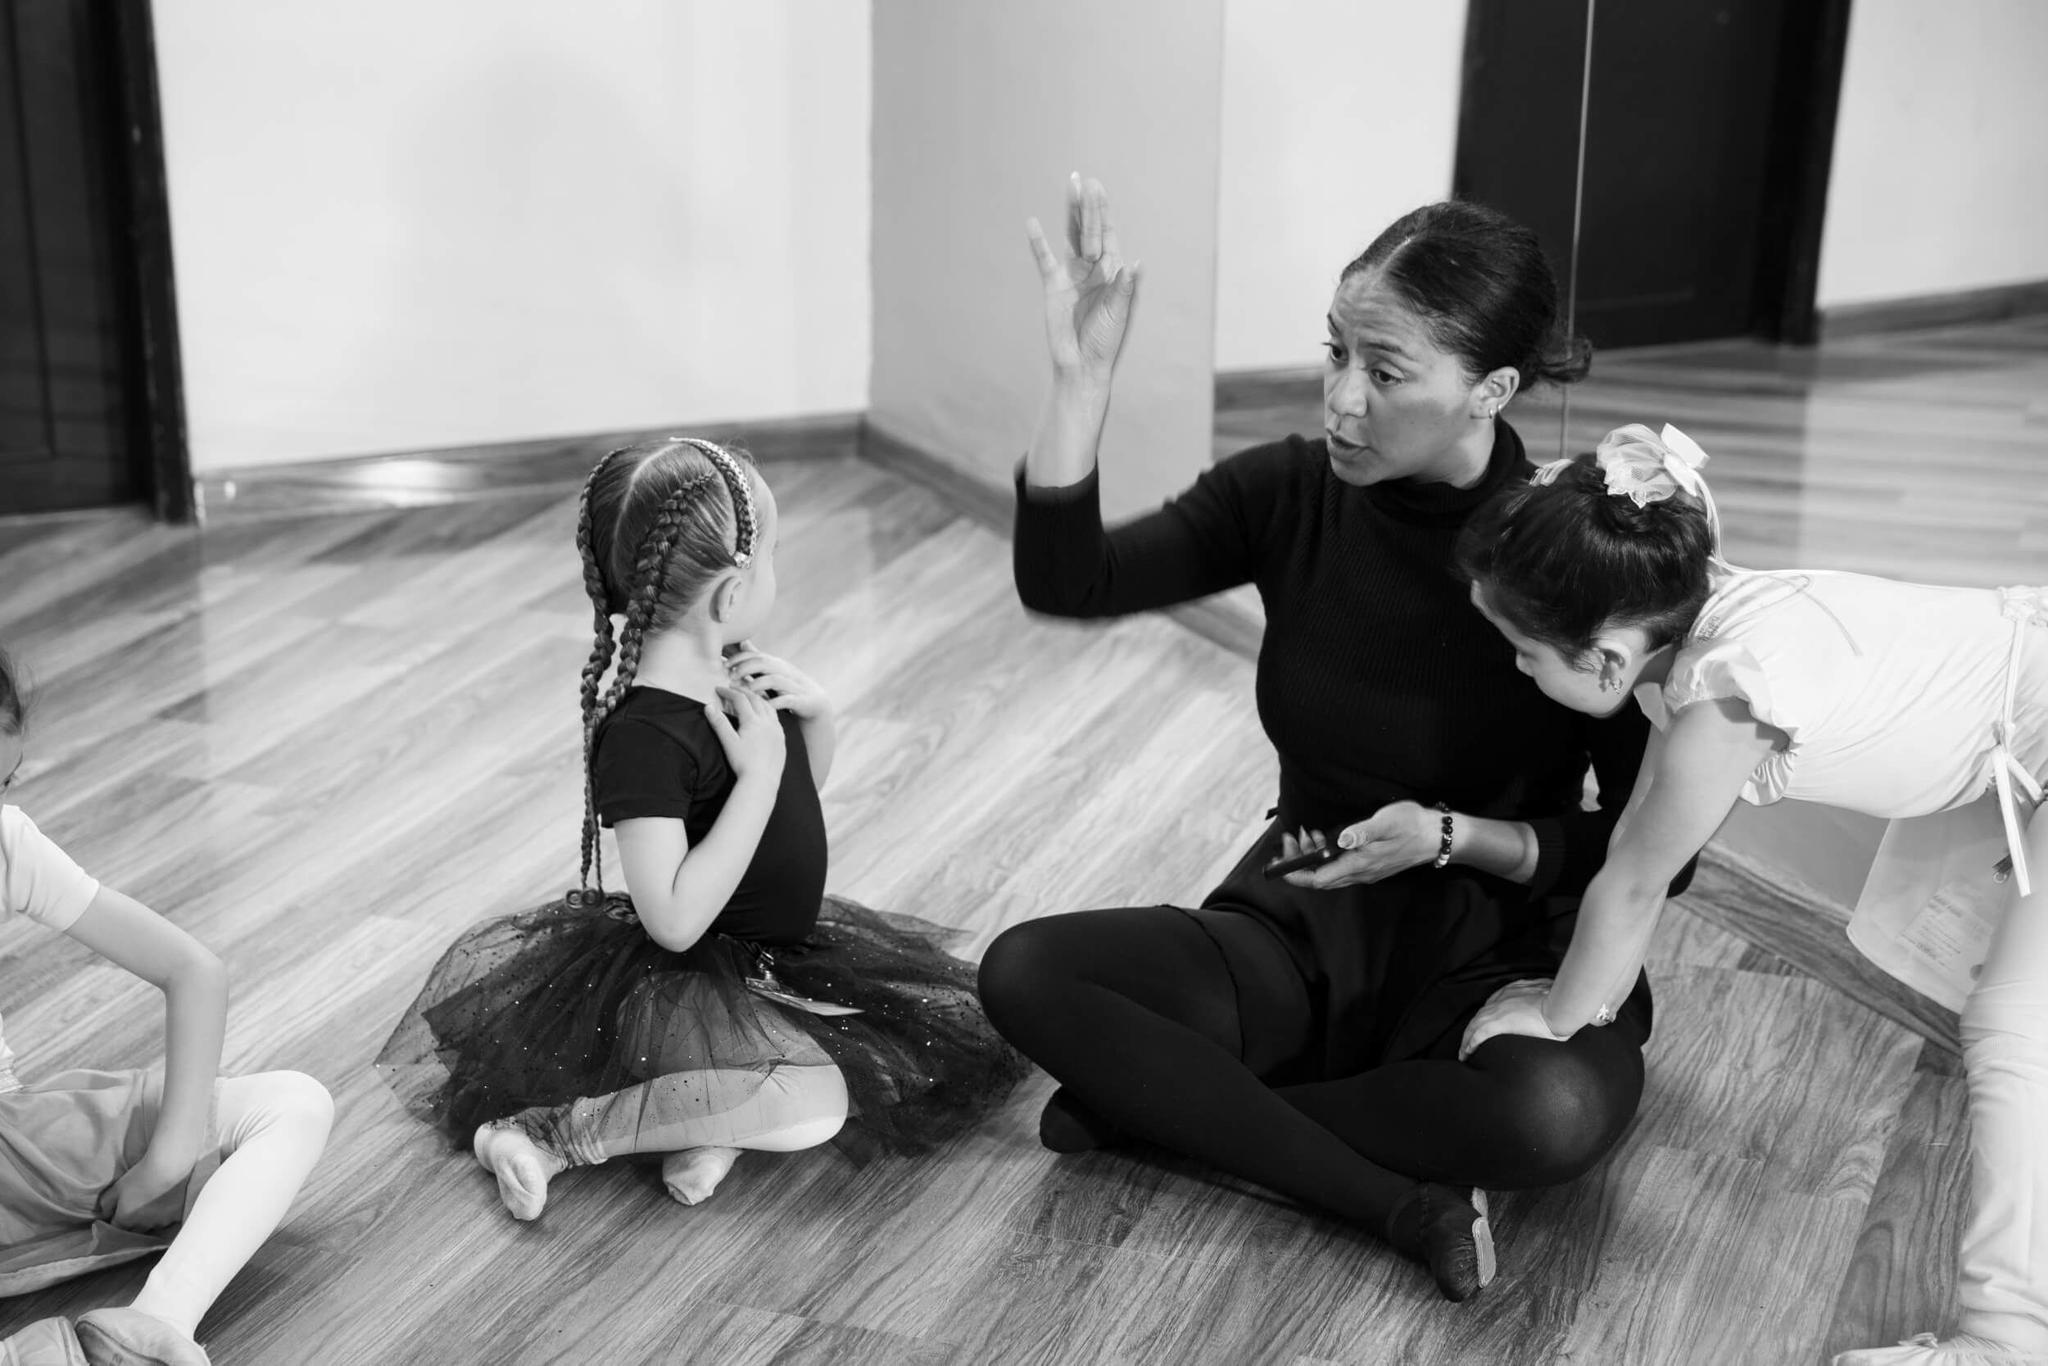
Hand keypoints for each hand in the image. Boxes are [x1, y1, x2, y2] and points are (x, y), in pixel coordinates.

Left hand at [105, 1148, 190, 1229]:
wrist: (170, 1168)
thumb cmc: (141, 1175)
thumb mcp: (117, 1186)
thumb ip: (106, 1204)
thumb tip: (104, 1215)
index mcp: (125, 1220)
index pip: (115, 1230)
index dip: (114, 1223)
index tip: (116, 1215)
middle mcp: (142, 1226)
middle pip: (134, 1232)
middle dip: (131, 1225)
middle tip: (135, 1210)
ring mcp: (160, 1222)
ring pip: (152, 1227)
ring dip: (149, 1220)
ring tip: (153, 1205)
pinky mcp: (176, 1217)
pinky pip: (168, 1221)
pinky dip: (165, 1215)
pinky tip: (167, 1203)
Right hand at [706, 686, 784, 782]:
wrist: (762, 780)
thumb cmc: (743, 763)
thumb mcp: (728, 742)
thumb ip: (719, 723)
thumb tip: (708, 706)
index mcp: (752, 720)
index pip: (740, 699)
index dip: (728, 692)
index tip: (719, 688)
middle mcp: (767, 721)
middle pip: (755, 699)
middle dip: (743, 691)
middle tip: (733, 688)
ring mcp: (776, 729)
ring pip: (768, 706)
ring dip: (758, 698)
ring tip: (749, 696)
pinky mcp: (781, 738)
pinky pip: (776, 717)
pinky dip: (768, 709)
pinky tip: (765, 713)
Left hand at [725, 648, 831, 723]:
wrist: (815, 704)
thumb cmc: (788, 688)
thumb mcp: (773, 672)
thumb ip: (758, 660)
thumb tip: (742, 643)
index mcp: (776, 665)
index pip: (756, 655)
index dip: (739, 658)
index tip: (724, 665)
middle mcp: (784, 671)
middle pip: (764, 663)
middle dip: (745, 668)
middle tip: (730, 677)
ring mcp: (793, 685)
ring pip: (775, 679)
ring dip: (758, 684)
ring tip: (745, 690)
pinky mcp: (801, 700)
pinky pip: (788, 700)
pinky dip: (776, 702)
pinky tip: (764, 707)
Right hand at [1026, 173, 1139, 381]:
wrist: (1082, 364)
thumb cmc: (1105, 341)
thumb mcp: (1119, 314)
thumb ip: (1124, 289)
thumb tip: (1134, 265)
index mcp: (1112, 271)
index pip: (1107, 234)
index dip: (1102, 212)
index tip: (1098, 189)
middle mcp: (1093, 268)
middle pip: (1089, 230)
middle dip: (1086, 205)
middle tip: (1081, 179)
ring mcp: (1072, 275)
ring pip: (1071, 237)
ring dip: (1069, 214)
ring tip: (1068, 188)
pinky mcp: (1053, 286)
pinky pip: (1045, 260)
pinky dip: (1039, 243)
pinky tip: (1033, 224)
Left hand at [1279, 802, 1438, 888]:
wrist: (1439, 836)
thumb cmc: (1413, 825)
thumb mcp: (1387, 822)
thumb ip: (1362, 831)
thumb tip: (1340, 839)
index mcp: (1360, 864)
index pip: (1318, 879)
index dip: (1295, 873)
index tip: (1279, 862)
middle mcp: (1360, 873)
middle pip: (1319, 878)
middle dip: (1298, 862)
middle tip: (1289, 839)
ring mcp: (1365, 871)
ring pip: (1329, 872)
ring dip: (1311, 857)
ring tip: (1304, 834)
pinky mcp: (1369, 865)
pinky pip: (1340, 866)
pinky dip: (1325, 855)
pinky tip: (1324, 838)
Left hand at [1458, 978, 1571, 1060]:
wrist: (1562, 1007)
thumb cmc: (1563, 1003)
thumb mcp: (1553, 996)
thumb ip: (1547, 999)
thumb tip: (1553, 1006)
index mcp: (1515, 990)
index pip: (1494, 1003)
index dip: (1487, 1016)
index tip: (1485, 1025)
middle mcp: (1503, 998)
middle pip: (1481, 1014)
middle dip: (1474, 1027)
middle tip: (1469, 1041)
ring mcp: (1499, 1010)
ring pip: (1475, 1025)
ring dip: (1468, 1038)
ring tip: (1464, 1052)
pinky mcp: (1498, 1023)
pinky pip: (1478, 1035)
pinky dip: (1470, 1043)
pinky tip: (1467, 1053)